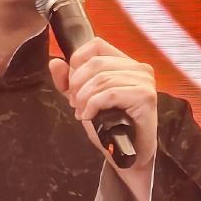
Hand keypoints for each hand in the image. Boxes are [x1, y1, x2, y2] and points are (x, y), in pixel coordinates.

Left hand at [49, 38, 156, 200]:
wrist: (129, 155)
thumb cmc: (111, 127)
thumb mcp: (83, 101)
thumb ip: (68, 82)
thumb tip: (55, 62)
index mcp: (125, 63)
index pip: (95, 45)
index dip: (77, 62)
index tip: (72, 85)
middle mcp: (139, 68)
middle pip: (95, 63)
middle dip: (77, 85)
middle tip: (74, 104)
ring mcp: (144, 81)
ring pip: (101, 79)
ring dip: (84, 98)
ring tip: (82, 113)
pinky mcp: (145, 97)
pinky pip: (110, 93)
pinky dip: (93, 106)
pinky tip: (89, 116)